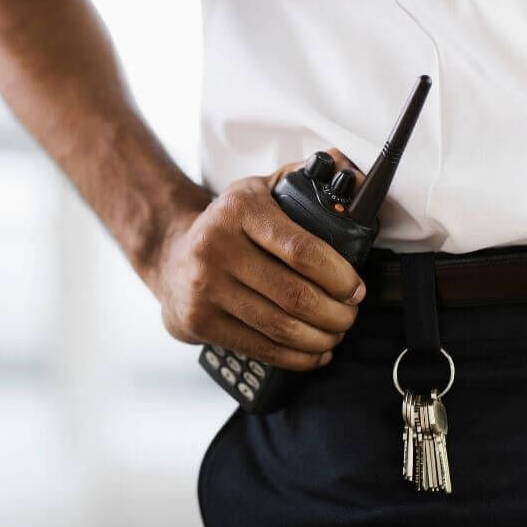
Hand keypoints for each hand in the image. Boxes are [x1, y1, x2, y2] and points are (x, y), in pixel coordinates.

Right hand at [150, 149, 365, 370]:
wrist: (171, 253)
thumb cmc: (229, 224)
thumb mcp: (262, 190)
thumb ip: (304, 178)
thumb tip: (350, 170)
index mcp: (240, 210)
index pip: (301, 249)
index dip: (338, 275)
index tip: (356, 288)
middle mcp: (216, 247)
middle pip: (294, 295)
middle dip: (336, 313)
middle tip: (350, 314)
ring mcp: (205, 288)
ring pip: (279, 327)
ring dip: (320, 338)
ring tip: (336, 333)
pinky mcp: (200, 322)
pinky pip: (260, 348)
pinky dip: (296, 357)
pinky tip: (314, 352)